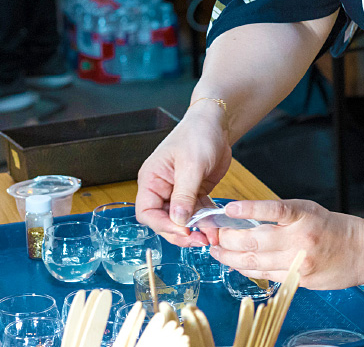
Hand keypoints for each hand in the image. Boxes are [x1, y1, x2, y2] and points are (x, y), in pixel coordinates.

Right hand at [135, 103, 231, 246]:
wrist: (216, 123)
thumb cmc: (198, 134)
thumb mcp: (191, 165)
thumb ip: (184, 194)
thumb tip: (177, 221)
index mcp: (152, 179)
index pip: (147, 212)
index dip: (163, 225)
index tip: (183, 231)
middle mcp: (162, 188)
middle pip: (164, 221)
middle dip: (181, 233)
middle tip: (199, 241)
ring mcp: (179, 192)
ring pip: (182, 221)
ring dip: (196, 231)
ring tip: (211, 238)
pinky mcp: (195, 193)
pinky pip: (197, 213)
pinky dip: (205, 222)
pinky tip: (215, 229)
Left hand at [209, 199, 363, 289]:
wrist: (363, 249)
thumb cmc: (333, 227)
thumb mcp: (309, 210)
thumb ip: (280, 215)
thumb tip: (245, 217)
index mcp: (304, 216)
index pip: (273, 210)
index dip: (248, 209)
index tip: (228, 209)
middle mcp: (301, 239)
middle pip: (256, 241)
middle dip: (229, 240)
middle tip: (215, 236)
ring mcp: (301, 262)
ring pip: (256, 262)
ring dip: (231, 258)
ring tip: (217, 252)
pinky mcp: (301, 280)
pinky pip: (267, 276)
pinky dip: (249, 270)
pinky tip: (237, 265)